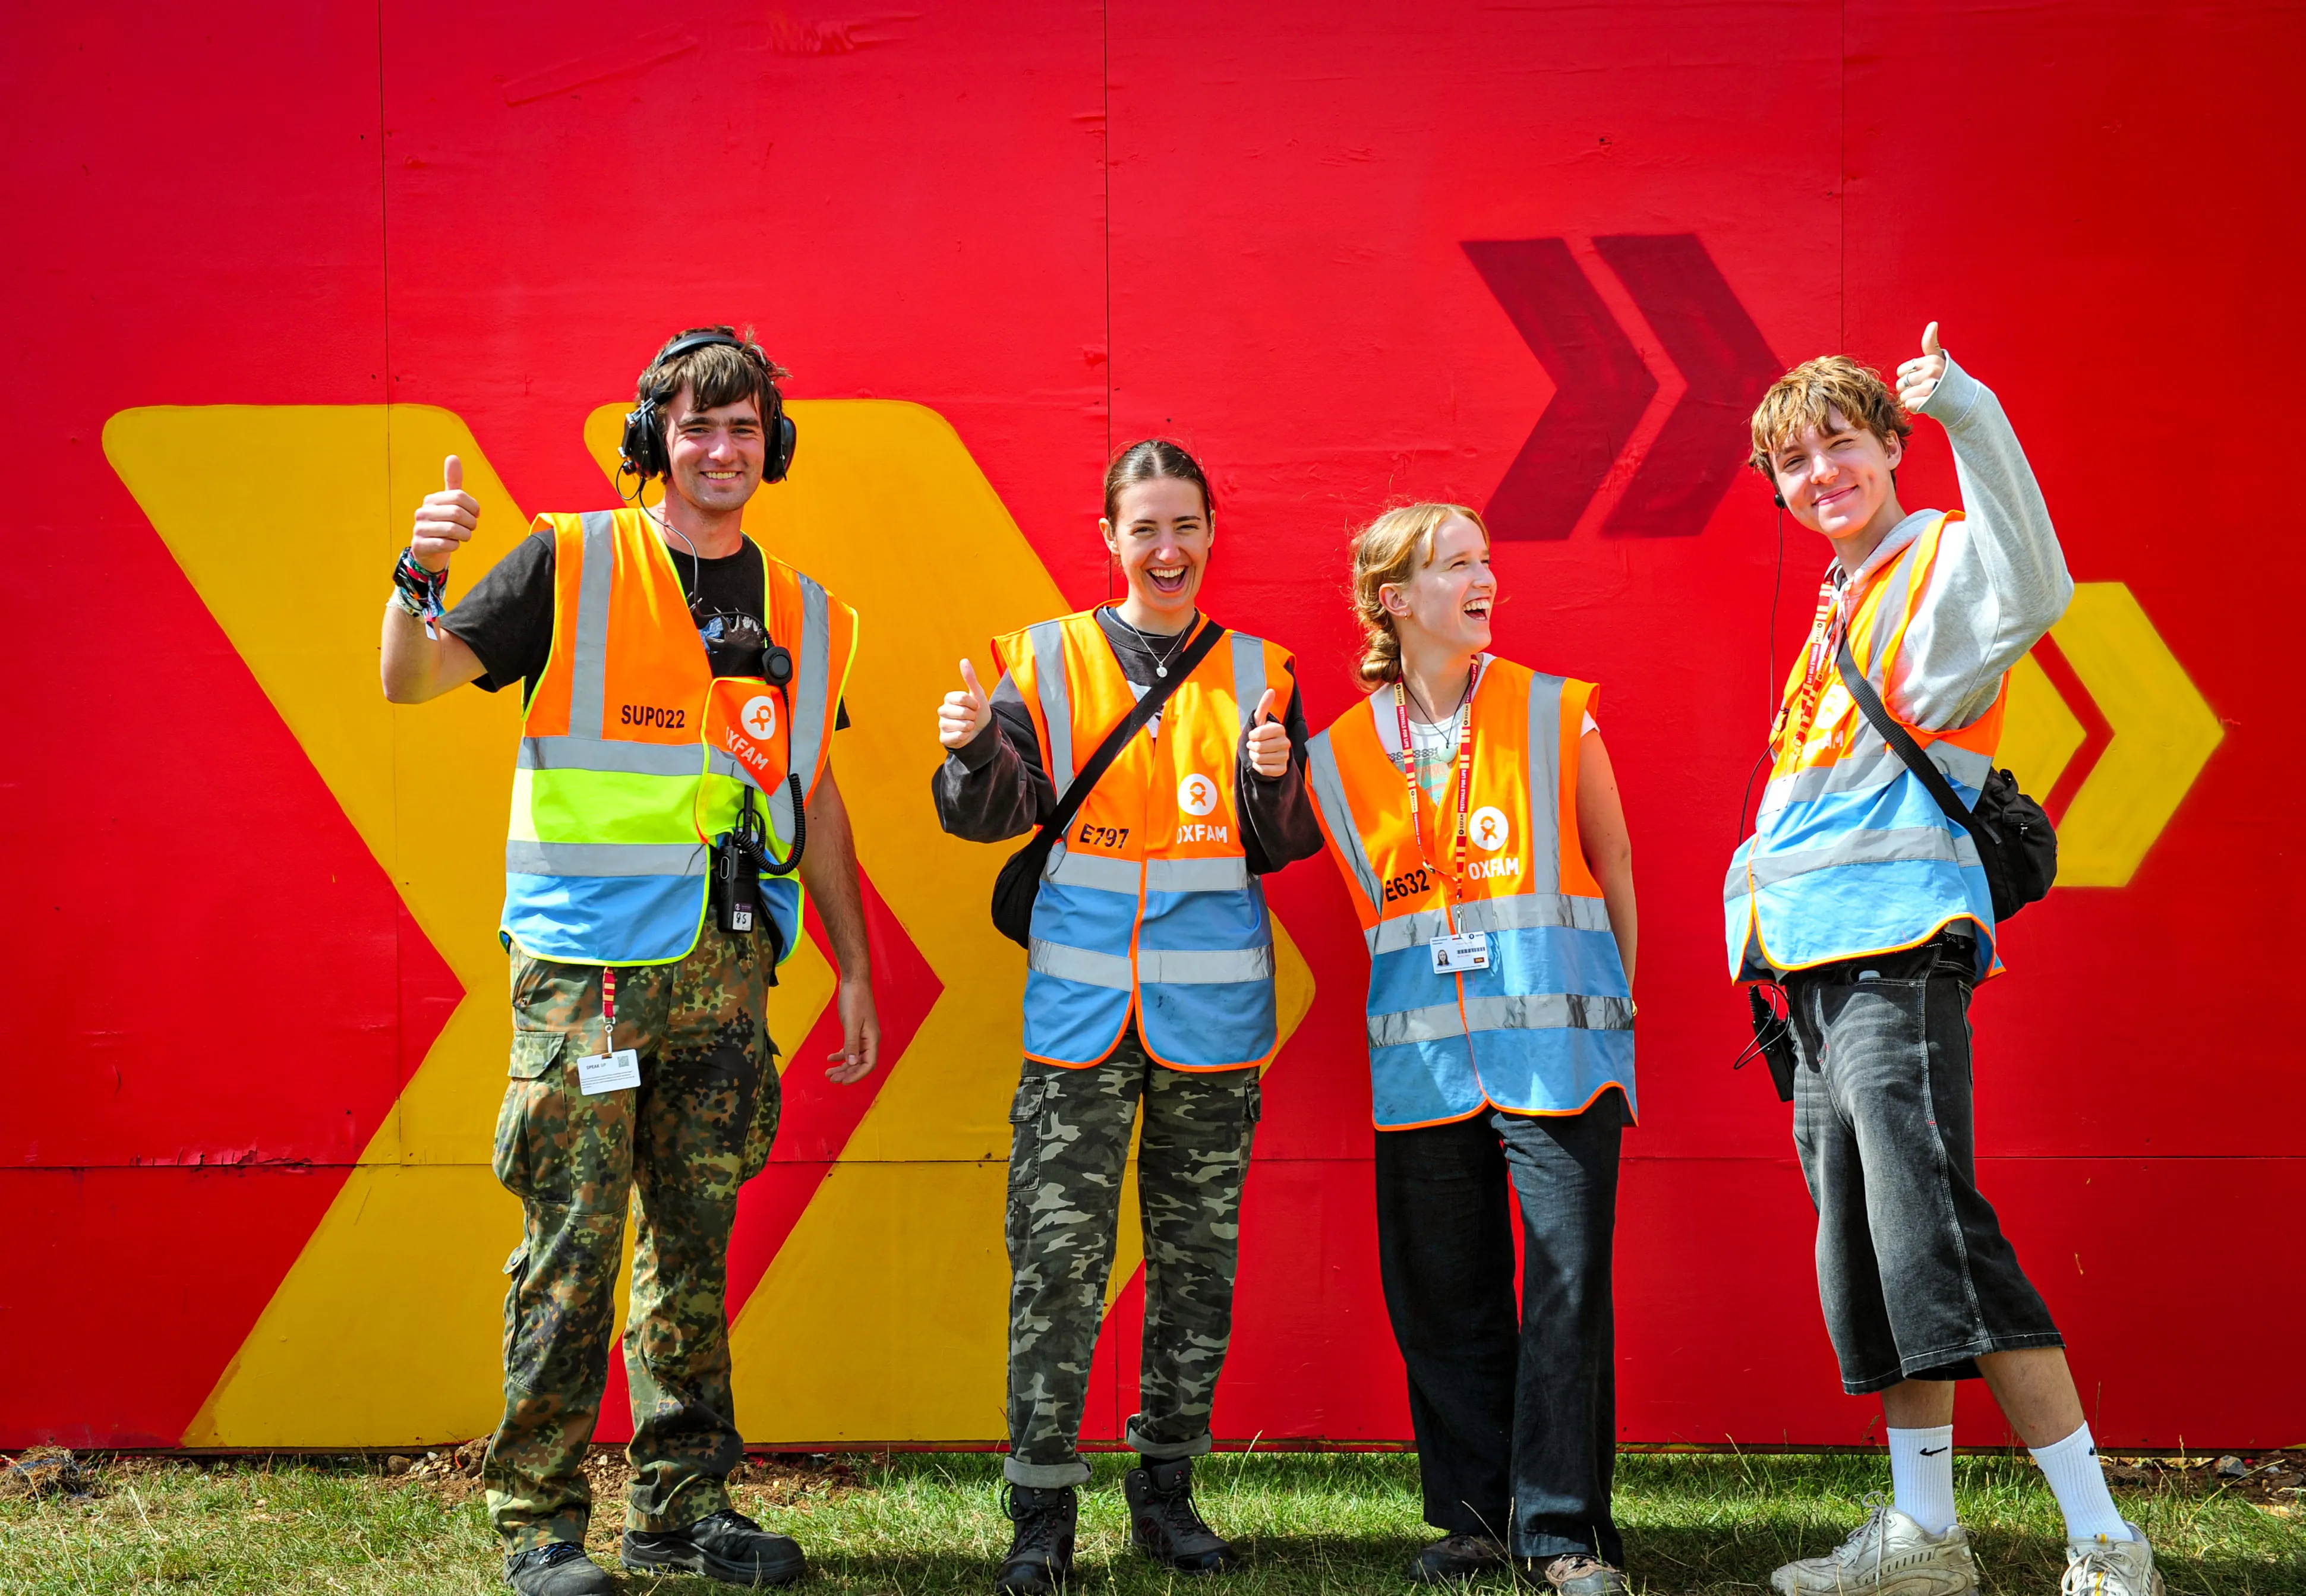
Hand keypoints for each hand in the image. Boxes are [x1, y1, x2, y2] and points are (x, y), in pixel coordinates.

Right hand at [411, 455, 479, 572]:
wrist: (429, 550)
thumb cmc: (444, 523)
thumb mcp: (450, 502)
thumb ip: (453, 481)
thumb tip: (452, 456)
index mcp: (431, 499)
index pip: (460, 497)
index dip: (474, 507)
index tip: (476, 514)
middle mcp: (422, 512)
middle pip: (457, 513)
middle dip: (471, 523)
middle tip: (471, 528)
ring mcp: (419, 528)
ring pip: (453, 530)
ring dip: (465, 535)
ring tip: (463, 536)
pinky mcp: (420, 545)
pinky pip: (446, 544)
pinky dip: (456, 546)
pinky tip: (453, 544)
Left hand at [825, 974, 879, 1083]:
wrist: (854, 982)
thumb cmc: (855, 1000)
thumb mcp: (851, 1023)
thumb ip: (851, 1044)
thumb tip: (852, 1063)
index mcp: (872, 1039)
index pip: (868, 1064)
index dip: (856, 1075)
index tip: (843, 1082)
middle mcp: (869, 1040)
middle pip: (860, 1063)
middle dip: (846, 1073)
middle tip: (831, 1079)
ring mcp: (863, 1035)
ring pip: (853, 1057)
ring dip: (842, 1066)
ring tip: (828, 1073)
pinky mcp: (855, 1030)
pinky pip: (849, 1048)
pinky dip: (840, 1055)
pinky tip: (830, 1058)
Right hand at [938, 658, 993, 748]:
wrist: (982, 733)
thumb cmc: (979, 712)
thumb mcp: (977, 694)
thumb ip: (970, 678)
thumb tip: (964, 660)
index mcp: (949, 699)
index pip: (962, 698)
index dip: (973, 703)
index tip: (976, 706)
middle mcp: (943, 711)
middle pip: (961, 712)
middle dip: (972, 716)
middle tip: (972, 717)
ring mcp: (942, 725)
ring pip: (958, 725)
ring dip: (969, 727)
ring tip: (969, 726)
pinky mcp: (943, 738)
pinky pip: (954, 737)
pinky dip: (963, 737)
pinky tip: (965, 735)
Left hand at [1245, 688, 1288, 777]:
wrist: (1267, 753)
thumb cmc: (1262, 735)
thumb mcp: (1260, 720)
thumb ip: (1263, 706)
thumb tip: (1271, 690)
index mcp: (1280, 729)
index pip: (1259, 733)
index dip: (1252, 735)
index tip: (1253, 735)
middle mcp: (1286, 743)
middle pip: (1258, 747)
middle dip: (1251, 747)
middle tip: (1254, 746)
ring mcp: (1285, 757)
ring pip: (1260, 759)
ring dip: (1254, 757)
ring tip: (1257, 754)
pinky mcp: (1282, 769)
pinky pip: (1264, 770)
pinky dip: (1258, 767)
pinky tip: (1261, 763)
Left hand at [1896, 322, 1947, 411]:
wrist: (1965, 401)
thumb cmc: (1947, 379)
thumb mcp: (1940, 359)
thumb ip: (1931, 344)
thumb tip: (1933, 323)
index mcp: (1932, 360)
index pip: (1901, 371)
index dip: (1909, 377)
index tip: (1923, 378)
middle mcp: (1932, 371)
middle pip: (1900, 384)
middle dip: (1910, 390)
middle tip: (1926, 390)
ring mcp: (1931, 387)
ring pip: (1903, 395)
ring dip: (1912, 399)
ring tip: (1927, 397)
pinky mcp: (1929, 402)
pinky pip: (1909, 405)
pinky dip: (1915, 408)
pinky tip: (1927, 405)